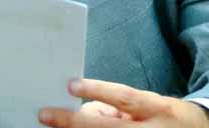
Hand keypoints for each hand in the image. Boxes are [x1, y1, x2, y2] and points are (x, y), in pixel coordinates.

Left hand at [38, 79, 208, 127]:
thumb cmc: (164, 116)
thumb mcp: (147, 104)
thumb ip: (118, 105)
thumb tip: (83, 111)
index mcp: (157, 109)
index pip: (125, 98)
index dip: (98, 90)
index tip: (70, 85)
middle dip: (75, 123)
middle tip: (45, 115)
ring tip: (53, 127)